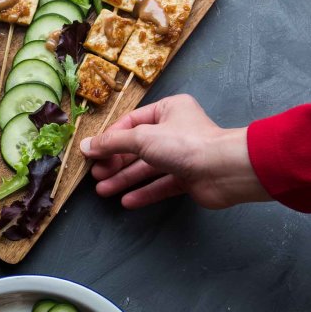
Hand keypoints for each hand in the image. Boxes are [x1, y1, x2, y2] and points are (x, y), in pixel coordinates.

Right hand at [80, 94, 269, 209]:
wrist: (225, 170)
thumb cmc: (184, 143)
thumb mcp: (142, 137)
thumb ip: (112, 142)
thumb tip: (86, 146)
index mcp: (167, 110)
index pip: (130, 123)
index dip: (110, 139)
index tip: (92, 153)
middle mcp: (174, 130)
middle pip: (137, 147)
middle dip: (115, 162)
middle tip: (96, 175)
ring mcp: (182, 155)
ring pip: (147, 167)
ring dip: (125, 179)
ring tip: (103, 190)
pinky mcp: (188, 177)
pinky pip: (161, 184)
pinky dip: (144, 192)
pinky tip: (127, 201)